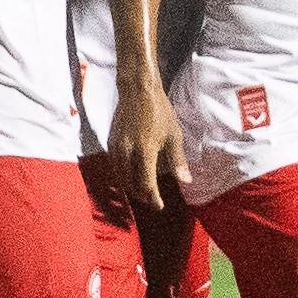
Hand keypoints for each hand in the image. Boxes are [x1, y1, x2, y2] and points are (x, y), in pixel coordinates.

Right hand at [111, 82, 189, 212]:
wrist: (137, 91)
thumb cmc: (159, 111)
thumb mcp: (173, 135)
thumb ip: (177, 160)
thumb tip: (185, 182)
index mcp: (144, 151)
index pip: (146, 184)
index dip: (153, 198)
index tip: (159, 206)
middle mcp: (127, 152)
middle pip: (131, 184)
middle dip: (142, 195)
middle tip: (152, 200)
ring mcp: (117, 148)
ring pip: (121, 177)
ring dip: (131, 187)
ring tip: (142, 191)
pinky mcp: (111, 143)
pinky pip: (115, 167)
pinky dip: (123, 176)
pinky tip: (131, 176)